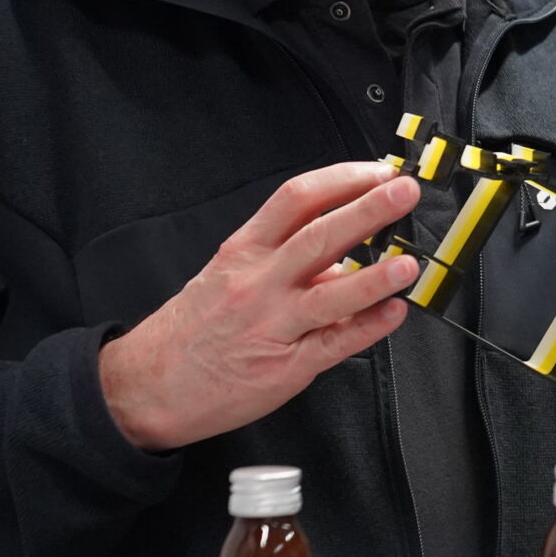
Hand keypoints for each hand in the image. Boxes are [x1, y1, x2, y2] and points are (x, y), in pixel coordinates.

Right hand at [98, 163, 421, 451]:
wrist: (147, 385)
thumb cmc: (193, 327)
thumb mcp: (228, 274)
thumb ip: (283, 258)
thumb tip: (344, 251)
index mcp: (245, 251)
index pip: (296, 200)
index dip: (342, 180)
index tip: (378, 171)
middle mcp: (259, 283)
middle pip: (319, 237)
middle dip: (368, 211)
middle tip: (405, 192)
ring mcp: (272, 325)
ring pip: (330, 296)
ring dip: (374, 277)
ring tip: (408, 263)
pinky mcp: (284, 368)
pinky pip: (333, 345)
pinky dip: (367, 328)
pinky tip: (393, 314)